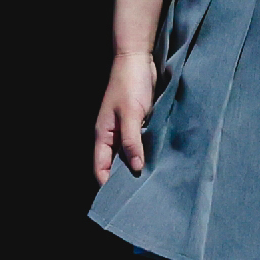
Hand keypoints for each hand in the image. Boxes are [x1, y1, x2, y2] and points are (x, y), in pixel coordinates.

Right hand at [94, 50, 154, 185]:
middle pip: (115, 165)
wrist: (137, 59)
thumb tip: (135, 168)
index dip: (108, 184)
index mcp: (103, 135)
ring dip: (138, 165)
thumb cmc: (130, 84)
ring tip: (152, 182)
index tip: (121, 200)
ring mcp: (125, 130)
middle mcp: (112, 135)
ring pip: (129, 155)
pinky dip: (146, 152)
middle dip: (125, 178)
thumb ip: (132, 141)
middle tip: (142, 194)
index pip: (100, 168)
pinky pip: (140, 144)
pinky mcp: (138, 124)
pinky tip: (159, 161)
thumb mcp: (132, 114)